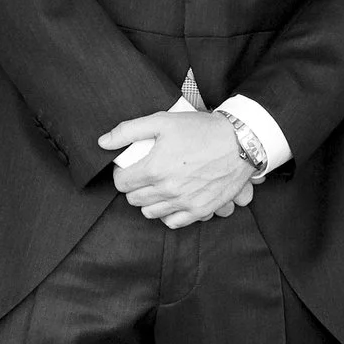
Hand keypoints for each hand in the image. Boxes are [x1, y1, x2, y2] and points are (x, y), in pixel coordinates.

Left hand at [98, 111, 255, 229]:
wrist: (239, 142)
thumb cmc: (201, 129)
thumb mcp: (162, 121)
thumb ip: (129, 131)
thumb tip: (103, 142)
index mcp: (154, 169)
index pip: (122, 183)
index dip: (122, 174)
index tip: (129, 167)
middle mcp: (167, 190)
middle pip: (134, 199)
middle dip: (134, 187)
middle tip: (144, 175)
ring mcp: (184, 203)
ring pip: (150, 213)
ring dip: (149, 201)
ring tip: (157, 187)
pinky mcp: (200, 210)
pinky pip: (173, 222)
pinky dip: (168, 213)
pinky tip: (172, 200)